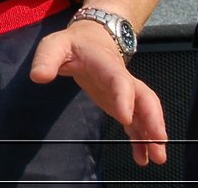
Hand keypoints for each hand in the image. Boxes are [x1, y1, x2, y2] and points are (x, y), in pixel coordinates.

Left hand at [30, 22, 167, 166]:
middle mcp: (122, 80)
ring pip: (145, 112)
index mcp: (106, 65)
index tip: (125, 118)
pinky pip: (136, 122)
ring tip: (157, 158)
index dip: (125, 98)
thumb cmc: (73, 44)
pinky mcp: (122, 103)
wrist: (92, 38)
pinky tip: (142, 157)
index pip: (120, 81)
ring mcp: (125, 93)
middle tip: (158, 143)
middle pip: (145, 98)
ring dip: (152, 134)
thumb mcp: (55, 45)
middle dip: (153, 120)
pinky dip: (141, 139)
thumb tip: (38, 77)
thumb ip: (46, 59)